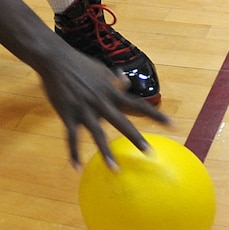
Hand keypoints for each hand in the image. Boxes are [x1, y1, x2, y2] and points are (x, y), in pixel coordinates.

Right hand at [36, 44, 165, 169]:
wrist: (56, 60)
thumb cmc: (80, 64)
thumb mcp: (102, 70)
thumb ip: (114, 79)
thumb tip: (125, 81)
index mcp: (112, 92)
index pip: (139, 105)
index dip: (155, 115)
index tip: (172, 125)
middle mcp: (102, 102)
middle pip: (122, 123)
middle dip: (136, 138)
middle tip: (149, 152)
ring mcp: (85, 110)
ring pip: (98, 134)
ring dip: (106, 153)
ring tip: (115, 169)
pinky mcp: (68, 115)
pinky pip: (72, 138)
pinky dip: (73, 153)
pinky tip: (76, 167)